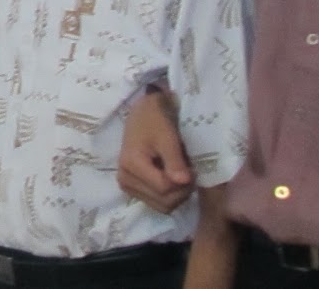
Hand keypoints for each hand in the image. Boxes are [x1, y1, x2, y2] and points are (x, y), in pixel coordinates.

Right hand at [117, 88, 194, 212]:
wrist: (144, 112)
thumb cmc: (155, 120)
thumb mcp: (167, 137)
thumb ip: (174, 160)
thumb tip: (184, 182)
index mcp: (131, 165)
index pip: (164, 188)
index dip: (184, 182)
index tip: (193, 168)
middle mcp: (125, 180)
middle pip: (163, 202)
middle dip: (181, 190)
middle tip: (189, 171)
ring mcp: (127, 186)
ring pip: (162, 206)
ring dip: (177, 194)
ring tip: (180, 173)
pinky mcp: (133, 188)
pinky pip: (157, 202)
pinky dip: (170, 194)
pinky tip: (172, 177)